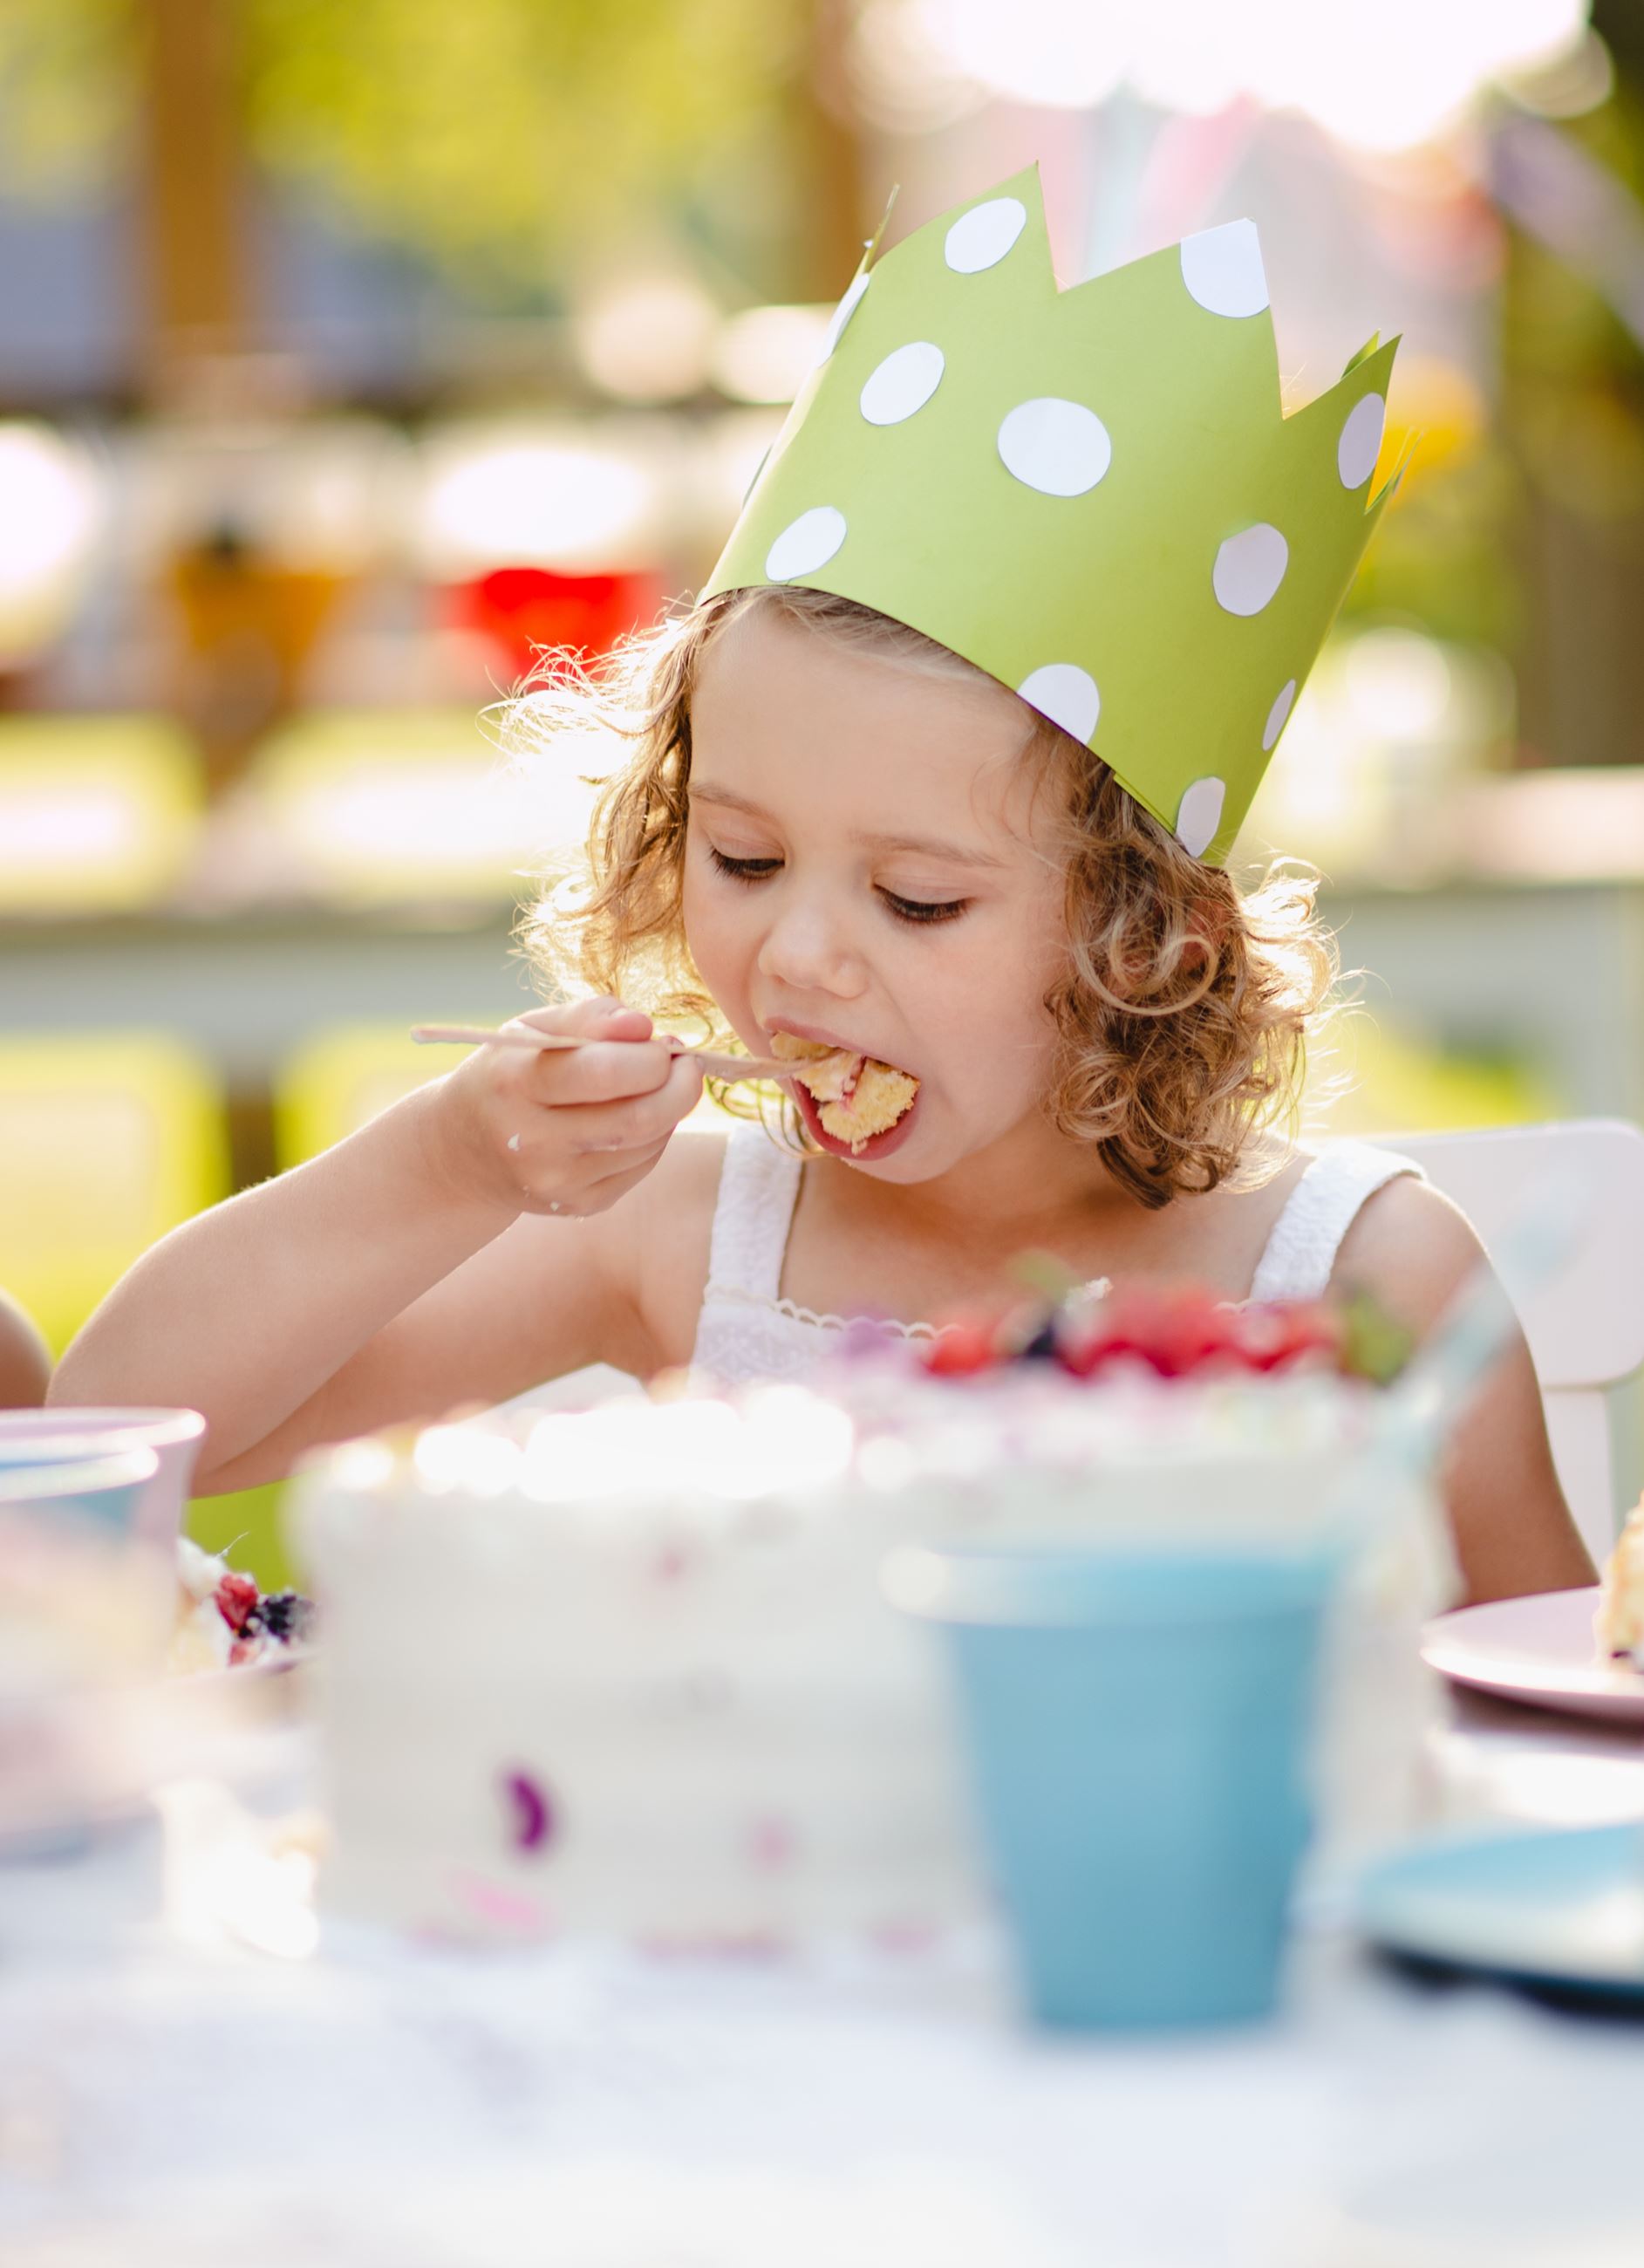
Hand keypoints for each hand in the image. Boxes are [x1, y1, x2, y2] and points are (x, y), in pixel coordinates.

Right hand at [428, 997, 702, 1220]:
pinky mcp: (581, 1205)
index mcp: (515, 1083)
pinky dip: (655, 1137)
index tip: (662, 1043)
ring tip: (655, 1086)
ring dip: (670, 1109)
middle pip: (639, 1118)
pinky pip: (644, 1166)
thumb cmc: (510, 1073)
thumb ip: (590, 1015)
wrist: (464, 1151)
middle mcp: (532, 1141)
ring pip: (649, 1143)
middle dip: (681, 1086)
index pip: (606, 1072)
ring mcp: (557, 1182)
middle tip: (682, 1064)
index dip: (653, 1056)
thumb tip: (644, 1026)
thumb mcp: (533, 1029)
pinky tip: (634, 1118)